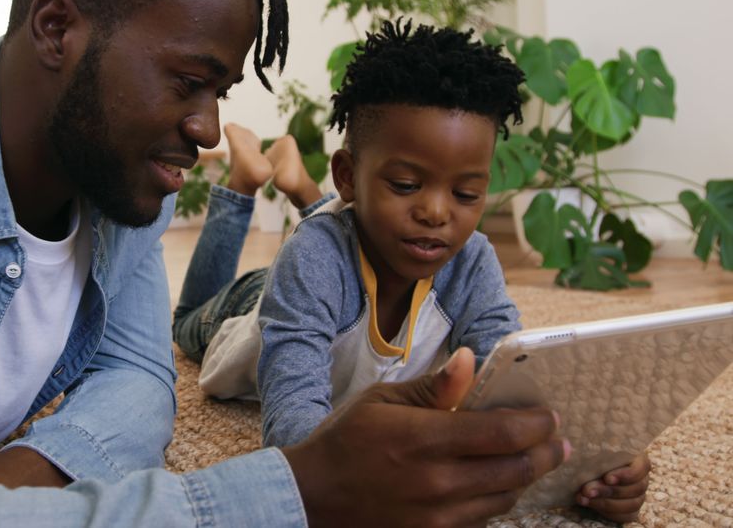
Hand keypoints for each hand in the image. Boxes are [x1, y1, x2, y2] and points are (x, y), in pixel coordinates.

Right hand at [283, 348, 569, 527]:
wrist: (313, 496)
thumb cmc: (346, 440)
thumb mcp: (382, 401)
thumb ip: (433, 386)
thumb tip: (470, 359)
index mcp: (424, 439)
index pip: (503, 434)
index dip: (536, 425)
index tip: (548, 416)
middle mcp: (438, 482)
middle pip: (516, 470)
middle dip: (545, 453)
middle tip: (557, 441)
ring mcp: (438, 516)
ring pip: (505, 499)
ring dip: (524, 478)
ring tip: (531, 461)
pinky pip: (482, 520)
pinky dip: (496, 500)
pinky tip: (496, 484)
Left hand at [576, 453, 650, 522]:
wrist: (579, 479)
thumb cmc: (587, 463)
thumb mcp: (588, 457)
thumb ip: (589, 457)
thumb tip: (568, 448)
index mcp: (635, 462)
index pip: (644, 467)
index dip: (628, 474)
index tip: (607, 477)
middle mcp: (640, 480)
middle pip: (636, 488)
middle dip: (609, 490)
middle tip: (586, 489)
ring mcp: (637, 497)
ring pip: (632, 504)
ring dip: (606, 502)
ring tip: (584, 498)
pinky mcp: (630, 511)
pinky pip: (626, 516)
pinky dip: (608, 512)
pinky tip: (590, 505)